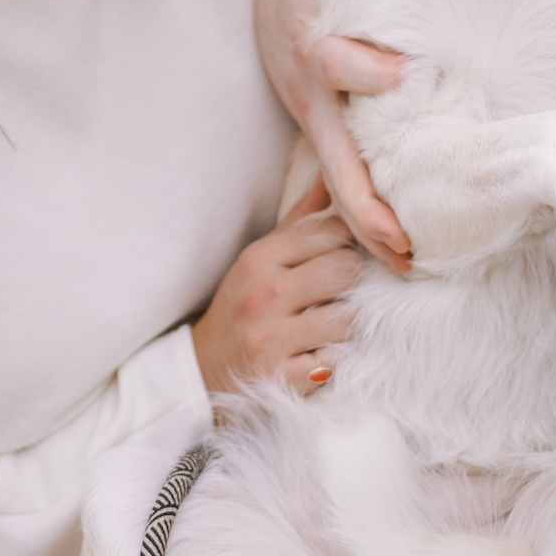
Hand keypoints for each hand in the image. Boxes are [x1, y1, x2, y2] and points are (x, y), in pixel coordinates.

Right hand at [191, 176, 361, 395]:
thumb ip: (300, 220)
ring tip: (333, 322)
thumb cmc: (243, 304)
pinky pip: (334, 363)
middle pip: (345, 271)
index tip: (346, 255)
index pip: (332, 232)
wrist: (202, 369)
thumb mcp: (261, 257)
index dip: (349, 242)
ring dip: (348, 322)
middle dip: (353, 281)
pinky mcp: (279, 379)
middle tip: (343, 291)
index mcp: (259, 258)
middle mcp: (263, 296)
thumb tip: (330, 176)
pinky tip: (320, 354)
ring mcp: (270, 340)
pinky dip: (334, 360)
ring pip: (347, 318)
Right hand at [256, 0, 411, 273]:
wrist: (271, 13)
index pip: (339, 63)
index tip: (405, 73)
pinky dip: (365, 218)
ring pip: (339, 184)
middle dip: (364, 203)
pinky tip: (395, 251)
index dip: (369, 68)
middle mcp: (315, 99)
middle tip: (399, 242)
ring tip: (405, 263)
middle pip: (335, 159)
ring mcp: (319, 125)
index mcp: (313, 51)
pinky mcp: (327, 138)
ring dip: (368, 226)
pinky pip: (343, 183)